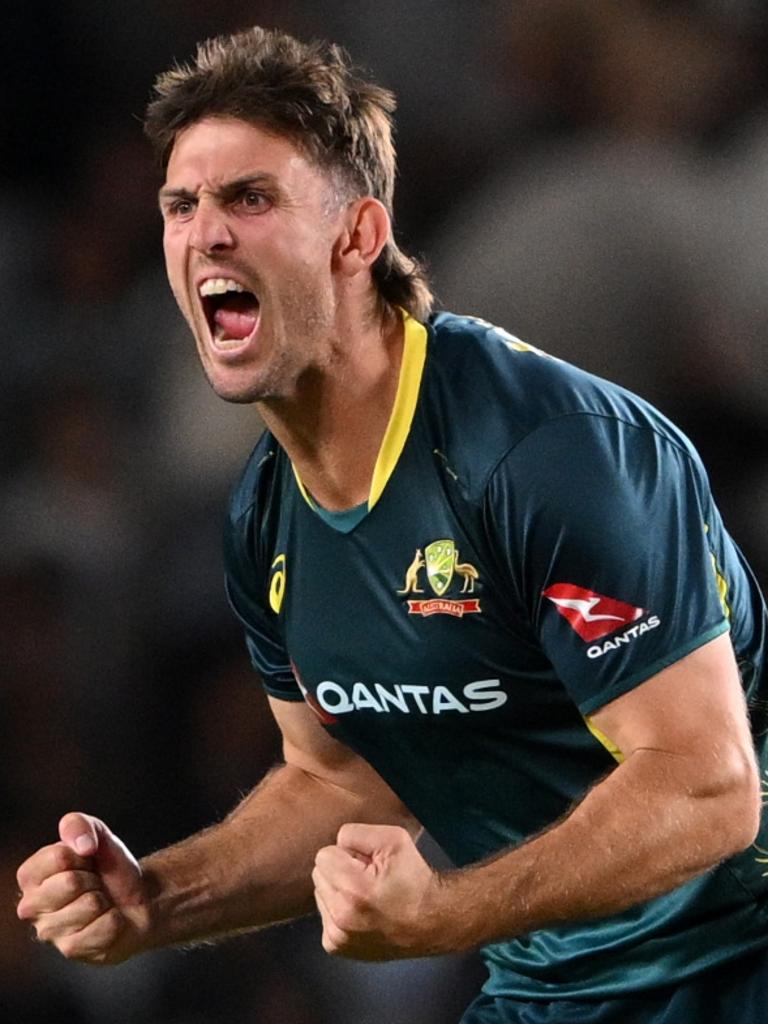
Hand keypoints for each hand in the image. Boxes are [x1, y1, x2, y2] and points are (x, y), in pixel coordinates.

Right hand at [16, 812, 150, 964]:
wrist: (137, 899)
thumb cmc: (109, 869)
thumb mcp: (97, 835)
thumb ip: (79, 825)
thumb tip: (81, 845)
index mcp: (30, 876)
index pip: (59, 857)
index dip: (83, 855)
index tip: (87, 861)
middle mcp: (30, 906)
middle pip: (71, 882)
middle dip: (93, 878)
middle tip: (95, 884)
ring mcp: (49, 931)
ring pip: (89, 904)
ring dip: (104, 900)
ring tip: (100, 903)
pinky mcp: (70, 950)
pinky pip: (103, 927)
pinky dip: (114, 920)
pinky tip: (107, 920)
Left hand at [312, 823, 446, 960]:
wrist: (430, 922)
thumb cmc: (414, 879)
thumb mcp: (393, 839)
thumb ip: (355, 833)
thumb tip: (336, 845)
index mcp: (354, 889)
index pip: (323, 855)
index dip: (347, 854)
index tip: (367, 863)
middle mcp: (341, 917)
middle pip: (319, 874)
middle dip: (340, 870)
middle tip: (368, 879)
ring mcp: (337, 937)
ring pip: (320, 893)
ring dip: (338, 890)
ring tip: (365, 896)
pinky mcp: (336, 947)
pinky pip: (324, 913)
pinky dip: (338, 909)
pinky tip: (361, 912)